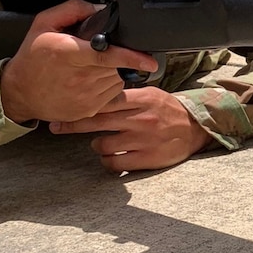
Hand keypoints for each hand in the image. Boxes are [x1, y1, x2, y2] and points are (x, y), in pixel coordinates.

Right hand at [0, 0, 162, 124]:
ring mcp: (85, 97)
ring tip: (89, 67)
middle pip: (115, 66)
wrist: (19, 93)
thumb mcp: (44, 23)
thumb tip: (101, 8)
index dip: (131, 57)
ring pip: (116, 80)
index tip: (149, 60)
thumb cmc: (32, 57)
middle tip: (96, 53)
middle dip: (116, 57)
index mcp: (69, 53)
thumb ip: (74, 9)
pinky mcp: (88, 110)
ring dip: (112, 72)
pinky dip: (107, 85)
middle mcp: (79, 77)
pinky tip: (89, 80)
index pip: (106, 56)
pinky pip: (111, 95)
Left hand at [48, 85, 213, 171]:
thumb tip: (97, 89)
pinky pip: (114, 163)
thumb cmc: (168, 110)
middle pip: (97, 122)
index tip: (63, 108)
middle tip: (56, 127)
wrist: (196, 130)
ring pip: (103, 144)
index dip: (82, 105)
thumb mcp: (151, 94)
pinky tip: (111, 157)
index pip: (105, 100)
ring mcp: (143, 140)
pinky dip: (108, 161)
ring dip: (97, 145)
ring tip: (101, 143)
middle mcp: (141, 118)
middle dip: (73, 125)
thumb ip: (126, 94)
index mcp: (142, 99)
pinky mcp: (146, 159)